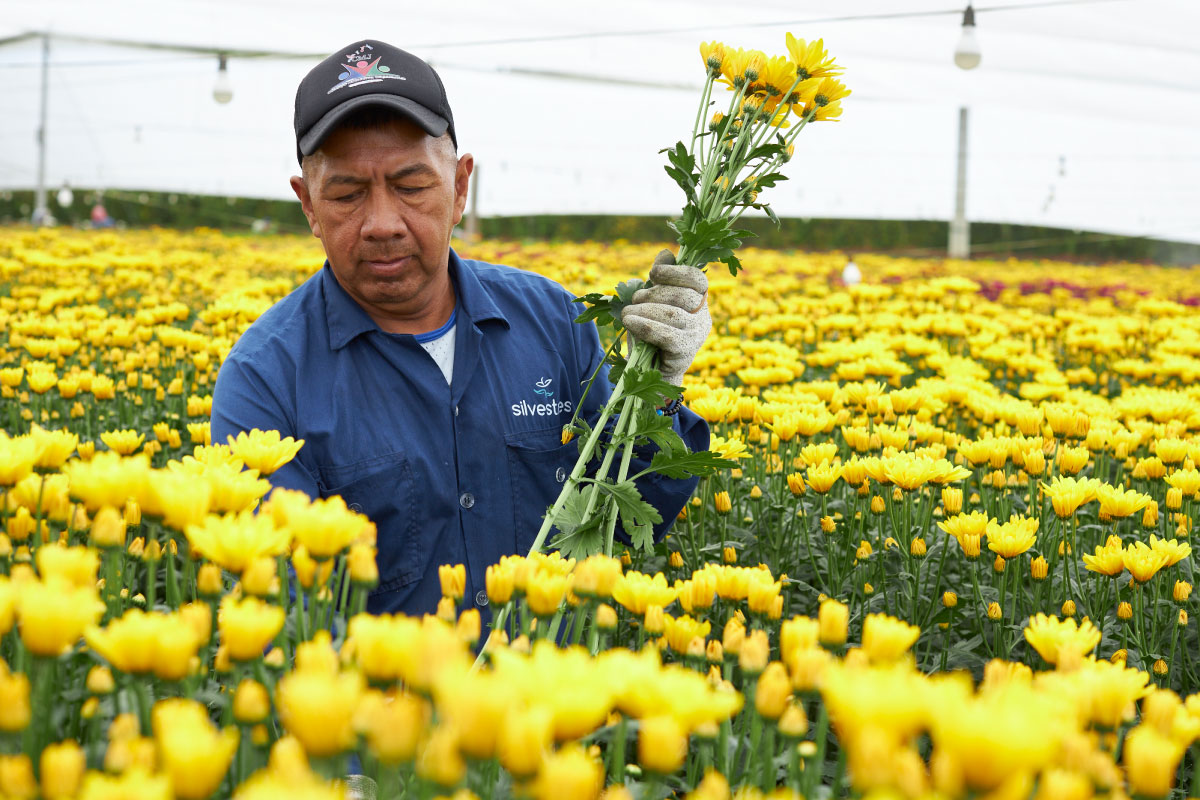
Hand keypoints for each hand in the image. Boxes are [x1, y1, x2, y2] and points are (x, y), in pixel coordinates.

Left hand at [620, 249, 711, 385]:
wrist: (648, 374)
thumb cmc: (650, 335)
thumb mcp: (652, 304)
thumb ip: (660, 281)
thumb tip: (666, 254)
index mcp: (699, 302)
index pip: (698, 279)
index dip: (676, 272)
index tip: (653, 273)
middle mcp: (702, 318)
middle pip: (684, 296)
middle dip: (654, 294)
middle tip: (634, 300)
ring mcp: (696, 337)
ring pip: (673, 315)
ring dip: (644, 310)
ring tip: (626, 314)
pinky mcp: (685, 353)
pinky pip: (667, 335)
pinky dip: (645, 326)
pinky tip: (629, 323)